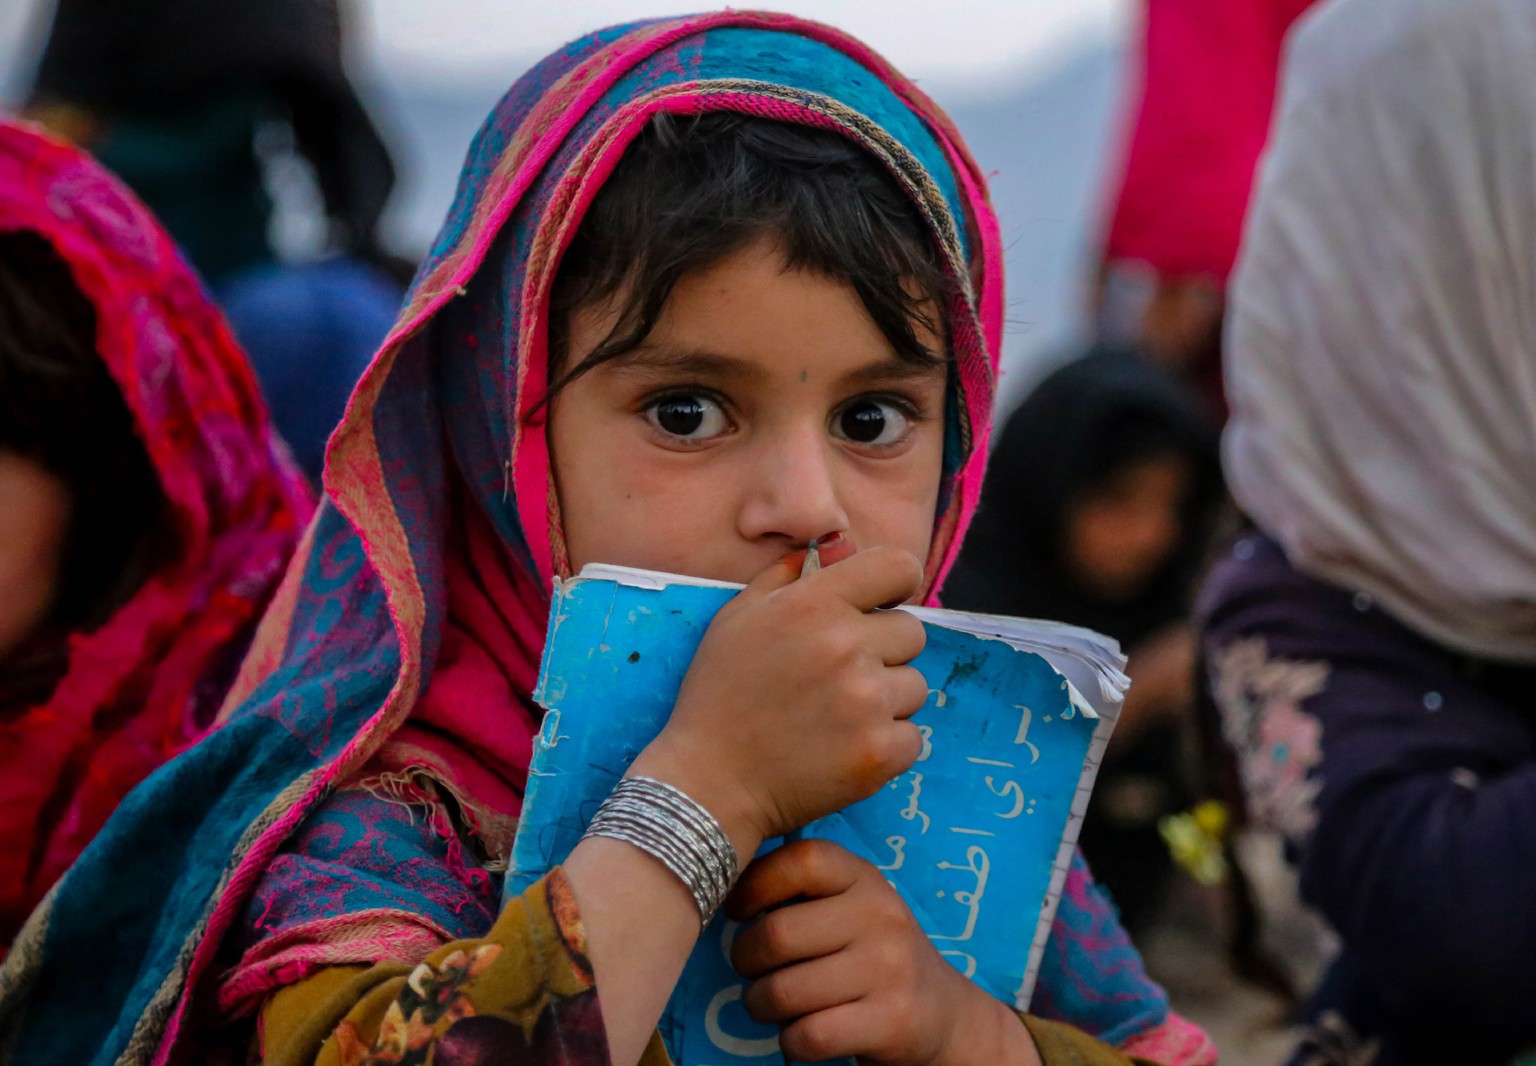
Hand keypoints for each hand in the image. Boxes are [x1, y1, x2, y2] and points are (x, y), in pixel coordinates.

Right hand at [630, 545, 929, 855]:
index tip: (882, 604)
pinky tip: (843, 748)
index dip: (895, 583)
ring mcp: (866, 701)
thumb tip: (837, 548)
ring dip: (886, 700)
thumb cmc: (720, 696)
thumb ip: (788, 575)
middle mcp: (846, 646)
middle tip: (840, 676)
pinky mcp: (879, 751)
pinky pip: (913, 736)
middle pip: (912, 632)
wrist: (709, 782)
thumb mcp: (738, 617)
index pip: (898, 566)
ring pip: (914, 686)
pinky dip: (886, 744)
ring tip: (837, 716)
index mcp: (814, 604)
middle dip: (883, 650)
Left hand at [727, 841, 1041, 1065]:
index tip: (740, 912)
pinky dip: (790, 1041)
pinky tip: (801, 1033)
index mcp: (864, 877)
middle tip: (752, 971)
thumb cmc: (872, 953)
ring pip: (783, 991)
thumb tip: (721, 884)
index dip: (754, 885)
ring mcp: (889, 968)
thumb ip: (801, 890)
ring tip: (772, 1003)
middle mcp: (881, 914)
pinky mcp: (892, 1020)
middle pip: (777, 935)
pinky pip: (807, 1035)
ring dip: (761, 1005)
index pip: (800, 860)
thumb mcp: (849, 905)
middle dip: (746, 961)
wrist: (941, 1013)